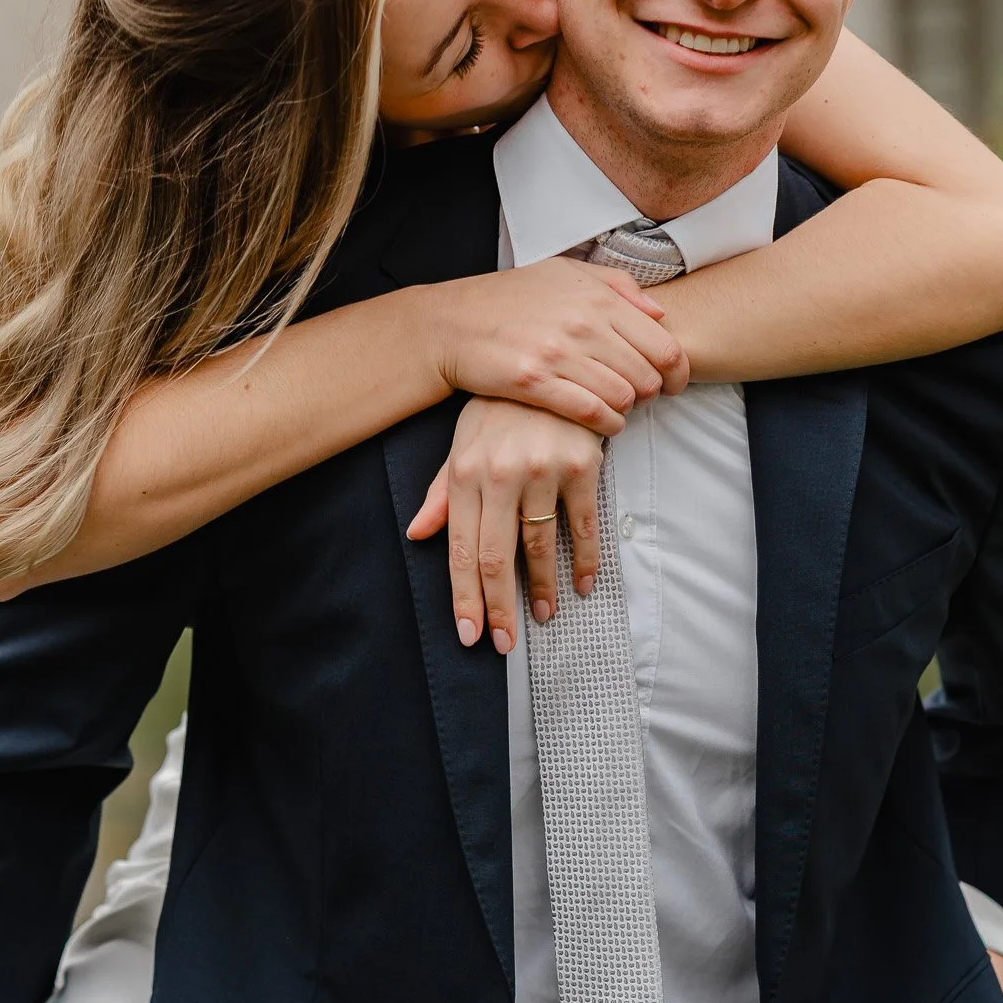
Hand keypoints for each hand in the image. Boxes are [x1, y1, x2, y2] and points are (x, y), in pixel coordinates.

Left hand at [406, 398, 603, 653]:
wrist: (553, 358)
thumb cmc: (501, 407)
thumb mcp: (463, 441)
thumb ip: (442, 491)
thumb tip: (418, 533)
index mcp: (466, 472)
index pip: (462, 548)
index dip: (465, 597)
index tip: (471, 634)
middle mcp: (501, 474)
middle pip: (497, 556)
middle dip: (499, 607)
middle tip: (504, 644)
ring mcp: (543, 470)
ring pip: (540, 545)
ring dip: (542, 588)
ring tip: (542, 616)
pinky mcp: (581, 465)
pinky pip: (583, 525)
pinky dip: (584, 559)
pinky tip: (582, 584)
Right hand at [430, 259, 686, 435]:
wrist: (452, 322)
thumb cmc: (510, 297)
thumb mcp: (564, 273)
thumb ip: (617, 286)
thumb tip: (660, 312)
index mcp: (596, 296)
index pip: (663, 344)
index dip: (678, 371)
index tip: (674, 383)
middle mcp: (582, 323)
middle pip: (647, 375)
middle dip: (653, 393)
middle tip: (643, 399)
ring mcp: (558, 353)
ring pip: (622, 396)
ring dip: (628, 410)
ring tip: (620, 409)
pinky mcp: (535, 382)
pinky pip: (590, 412)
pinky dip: (607, 424)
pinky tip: (606, 424)